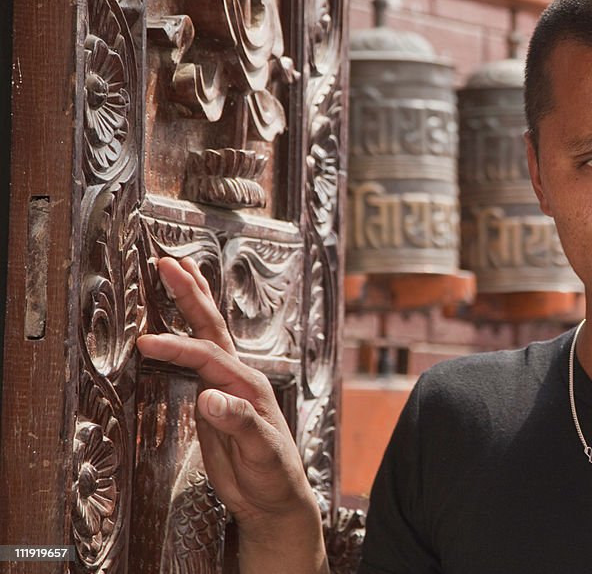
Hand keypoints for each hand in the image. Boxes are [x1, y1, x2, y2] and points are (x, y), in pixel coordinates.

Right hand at [136, 257, 327, 572]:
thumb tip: (208, 397)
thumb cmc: (275, 475)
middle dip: (191, 294)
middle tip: (168, 262)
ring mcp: (225, 386)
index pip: (208, 357)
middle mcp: (238, 378)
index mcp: (249, 386)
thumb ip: (239, 423)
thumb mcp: (262, 453)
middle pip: (212, 327)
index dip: (178, 347)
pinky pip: (197, 359)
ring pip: (207, 335)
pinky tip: (173, 323)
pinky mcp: (213, 400)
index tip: (147, 343)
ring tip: (177, 270)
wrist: (276, 498)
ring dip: (192, 302)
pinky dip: (184, 334)